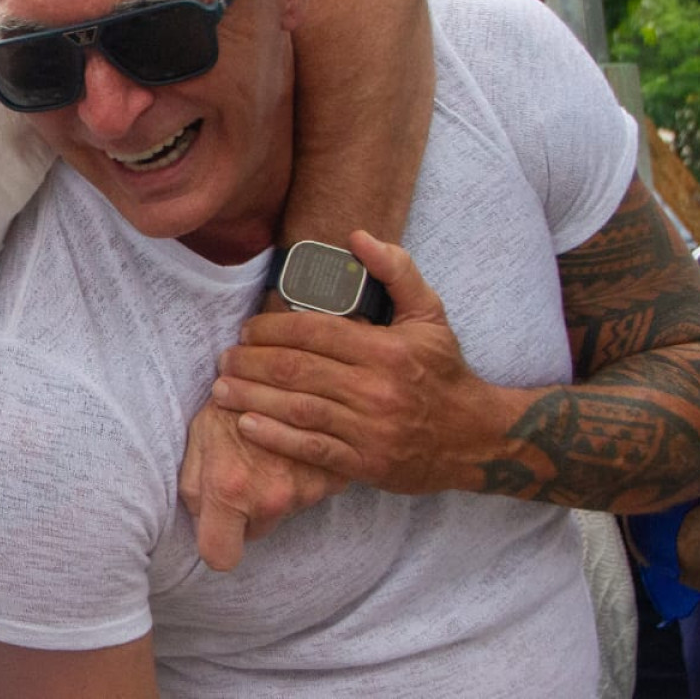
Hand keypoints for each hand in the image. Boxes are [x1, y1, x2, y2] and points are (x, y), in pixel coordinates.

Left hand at [178, 400, 347, 570]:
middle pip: (257, 531)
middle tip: (244, 468)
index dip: (217, 544)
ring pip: (287, 510)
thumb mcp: (198, 437)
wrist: (281, 366)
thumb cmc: (229, 401)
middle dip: (248, 510)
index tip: (218, 531)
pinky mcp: (335, 478)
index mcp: (231, 490)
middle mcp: (274, 497)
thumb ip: (194, 485)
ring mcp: (309, 490)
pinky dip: (305, 476)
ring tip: (267, 452)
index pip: (221, 555)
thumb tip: (199, 518)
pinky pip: (314, 493)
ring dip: (278, 490)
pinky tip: (292, 451)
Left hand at [210, 232, 497, 494]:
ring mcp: (371, 429)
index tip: (247, 329)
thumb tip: (357, 236)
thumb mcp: (429, 314)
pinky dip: (276, 438)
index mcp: (386, 349)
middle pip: (297, 370)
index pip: (314, 332)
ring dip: (253, 398)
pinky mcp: (367, 463)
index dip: (271, 329)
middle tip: (225, 358)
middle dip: (252, 362)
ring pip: (299, 409)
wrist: (477, 438)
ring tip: (222, 390)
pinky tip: (247, 426)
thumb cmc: (443, 371)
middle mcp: (376, 388)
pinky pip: (312, 450)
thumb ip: (396, 270)